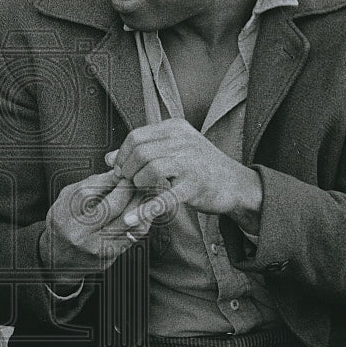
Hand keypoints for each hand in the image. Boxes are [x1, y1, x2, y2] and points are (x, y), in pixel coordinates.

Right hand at [41, 170, 150, 285]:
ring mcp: (95, 248)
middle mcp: (79, 234)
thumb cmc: (63, 222)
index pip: (88, 193)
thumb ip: (89, 185)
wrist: (58, 258)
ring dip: (138, 204)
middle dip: (127, 190)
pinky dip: (140, 219)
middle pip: (110, 207)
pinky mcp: (109, 257)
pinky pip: (133, 236)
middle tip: (135, 180)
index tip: (120, 172)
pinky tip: (142, 210)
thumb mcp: (67, 199)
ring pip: (127, 222)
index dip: (108, 180)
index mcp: (65, 216)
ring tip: (142, 192)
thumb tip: (116, 172)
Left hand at [107, 118, 262, 234]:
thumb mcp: (173, 150)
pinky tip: (132, 218)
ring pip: (148, 169)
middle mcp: (183, 140)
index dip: (122, 155)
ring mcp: (190, 162)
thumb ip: (143, 151)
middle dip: (128, 171)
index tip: (121, 169)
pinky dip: (145, 209)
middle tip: (131, 182)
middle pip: (139, 152)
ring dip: (138, 184)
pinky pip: (163, 197)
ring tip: (142, 191)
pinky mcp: (194, 185)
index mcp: (175, 128)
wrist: (235, 184)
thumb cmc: (201, 167)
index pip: (136, 136)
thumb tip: (109, 158)